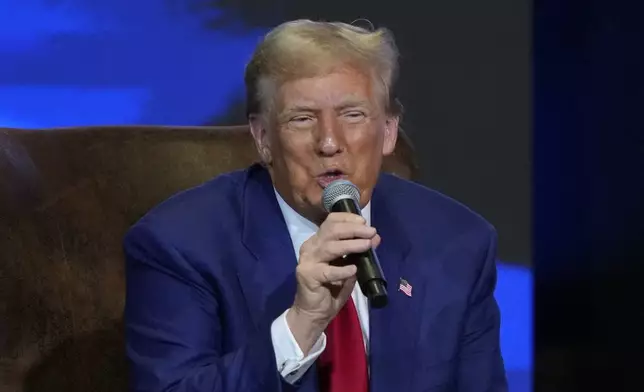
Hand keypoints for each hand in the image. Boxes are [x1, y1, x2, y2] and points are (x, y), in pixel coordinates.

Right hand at [286, 212, 380, 353]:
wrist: (315, 313)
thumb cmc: (331, 290)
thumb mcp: (349, 268)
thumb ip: (359, 253)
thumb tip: (375, 237)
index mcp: (318, 242)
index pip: (331, 221)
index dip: (348, 218)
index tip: (364, 221)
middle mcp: (310, 247)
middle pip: (331, 230)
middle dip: (353, 229)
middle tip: (371, 232)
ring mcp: (307, 261)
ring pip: (330, 246)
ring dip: (351, 245)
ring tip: (367, 245)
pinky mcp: (308, 276)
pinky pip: (328, 271)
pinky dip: (342, 269)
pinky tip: (353, 269)